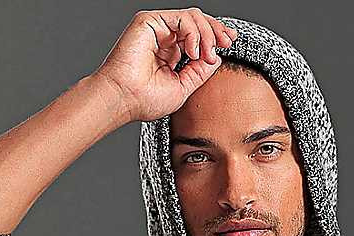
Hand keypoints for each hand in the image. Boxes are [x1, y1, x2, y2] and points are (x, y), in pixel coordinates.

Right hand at [90, 8, 237, 123]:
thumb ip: (199, 72)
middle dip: (216, 30)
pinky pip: (181, 18)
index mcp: (170, 53)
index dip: (215, 36)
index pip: (197, 36)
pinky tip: (193, 50)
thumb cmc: (145, 100)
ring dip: (207, 34)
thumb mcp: (183, 88)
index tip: (229, 44)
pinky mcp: (149, 21)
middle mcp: (164, 38)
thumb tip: (216, 58)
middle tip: (227, 42)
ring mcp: (157, 28)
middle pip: (198, 22)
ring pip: (192, 17)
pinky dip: (193, 32)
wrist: (124, 99)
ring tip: (206, 55)